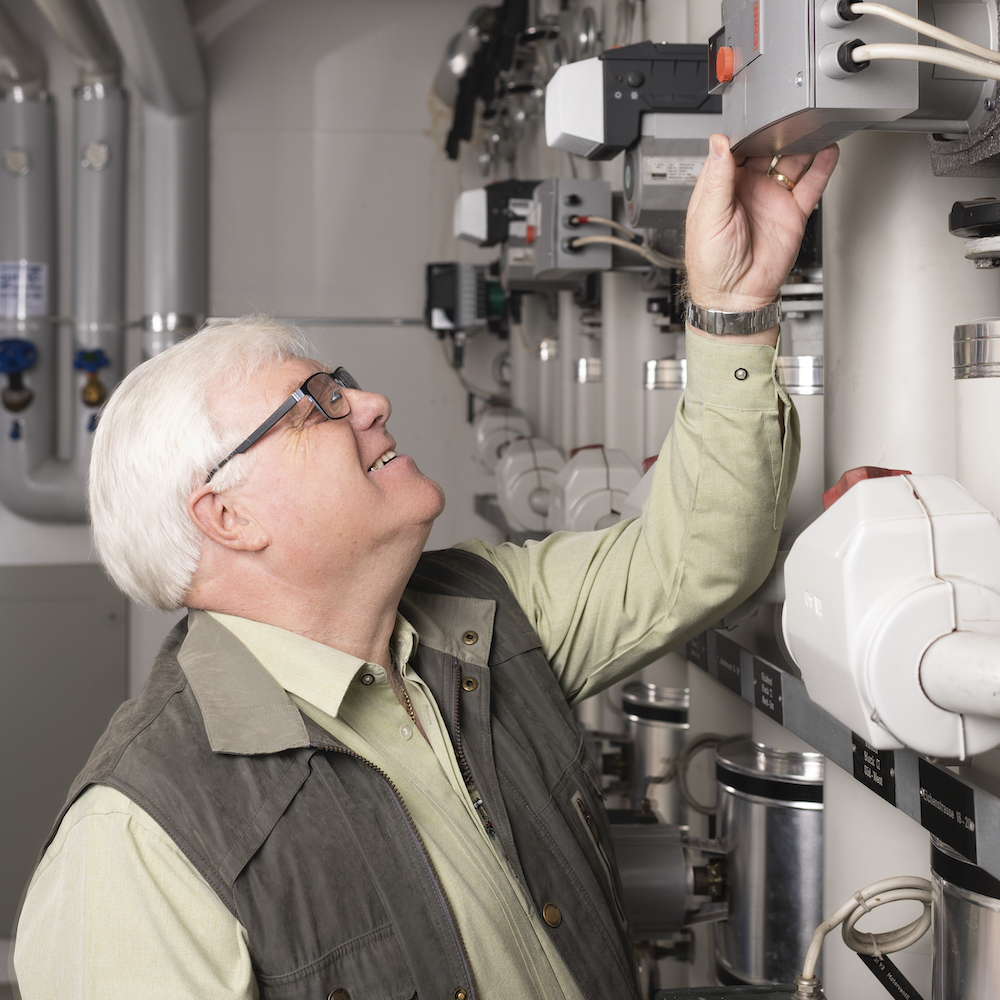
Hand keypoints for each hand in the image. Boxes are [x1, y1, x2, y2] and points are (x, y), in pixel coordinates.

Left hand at [685, 135, 839, 315]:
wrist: (735, 299)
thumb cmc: (711, 267)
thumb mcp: (708, 218)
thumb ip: (716, 179)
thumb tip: (717, 143)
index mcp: (720, 189)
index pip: (733, 150)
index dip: (744, 134)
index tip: (755, 118)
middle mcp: (746, 190)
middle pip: (765, 150)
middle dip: (776, 133)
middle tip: (788, 117)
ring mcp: (771, 200)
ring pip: (790, 163)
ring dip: (802, 145)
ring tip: (812, 126)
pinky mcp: (792, 213)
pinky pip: (810, 184)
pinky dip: (821, 167)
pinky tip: (828, 151)